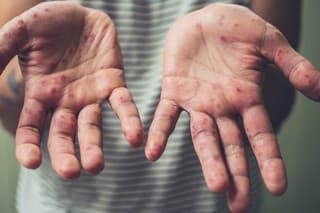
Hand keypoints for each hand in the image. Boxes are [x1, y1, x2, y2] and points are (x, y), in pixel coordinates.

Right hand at [0, 2, 143, 177]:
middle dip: (66, 154)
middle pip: (63, 134)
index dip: (29, 145)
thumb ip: (2, 50)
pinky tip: (135, 138)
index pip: (32, 127)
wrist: (81, 12)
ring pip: (92, 126)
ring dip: (94, 146)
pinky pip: (123, 105)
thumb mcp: (22, 33)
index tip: (32, 162)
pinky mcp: (114, 83)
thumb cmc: (48, 22)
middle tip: (72, 173)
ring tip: (96, 166)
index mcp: (41, 94)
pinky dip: (129, 120)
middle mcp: (66, 101)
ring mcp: (91, 95)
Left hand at [145, 3, 319, 212]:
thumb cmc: (237, 28)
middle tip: (238, 205)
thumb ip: (291, 65)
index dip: (269, 160)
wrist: (204, 18)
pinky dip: (159, 133)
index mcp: (247, 98)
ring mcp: (197, 102)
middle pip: (231, 146)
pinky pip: (165, 115)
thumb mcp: (269, 42)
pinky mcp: (173, 90)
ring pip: (202, 137)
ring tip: (215, 186)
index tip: (277, 188)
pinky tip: (152, 152)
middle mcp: (222, 107)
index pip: (260, 135)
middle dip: (236, 174)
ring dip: (207, 160)